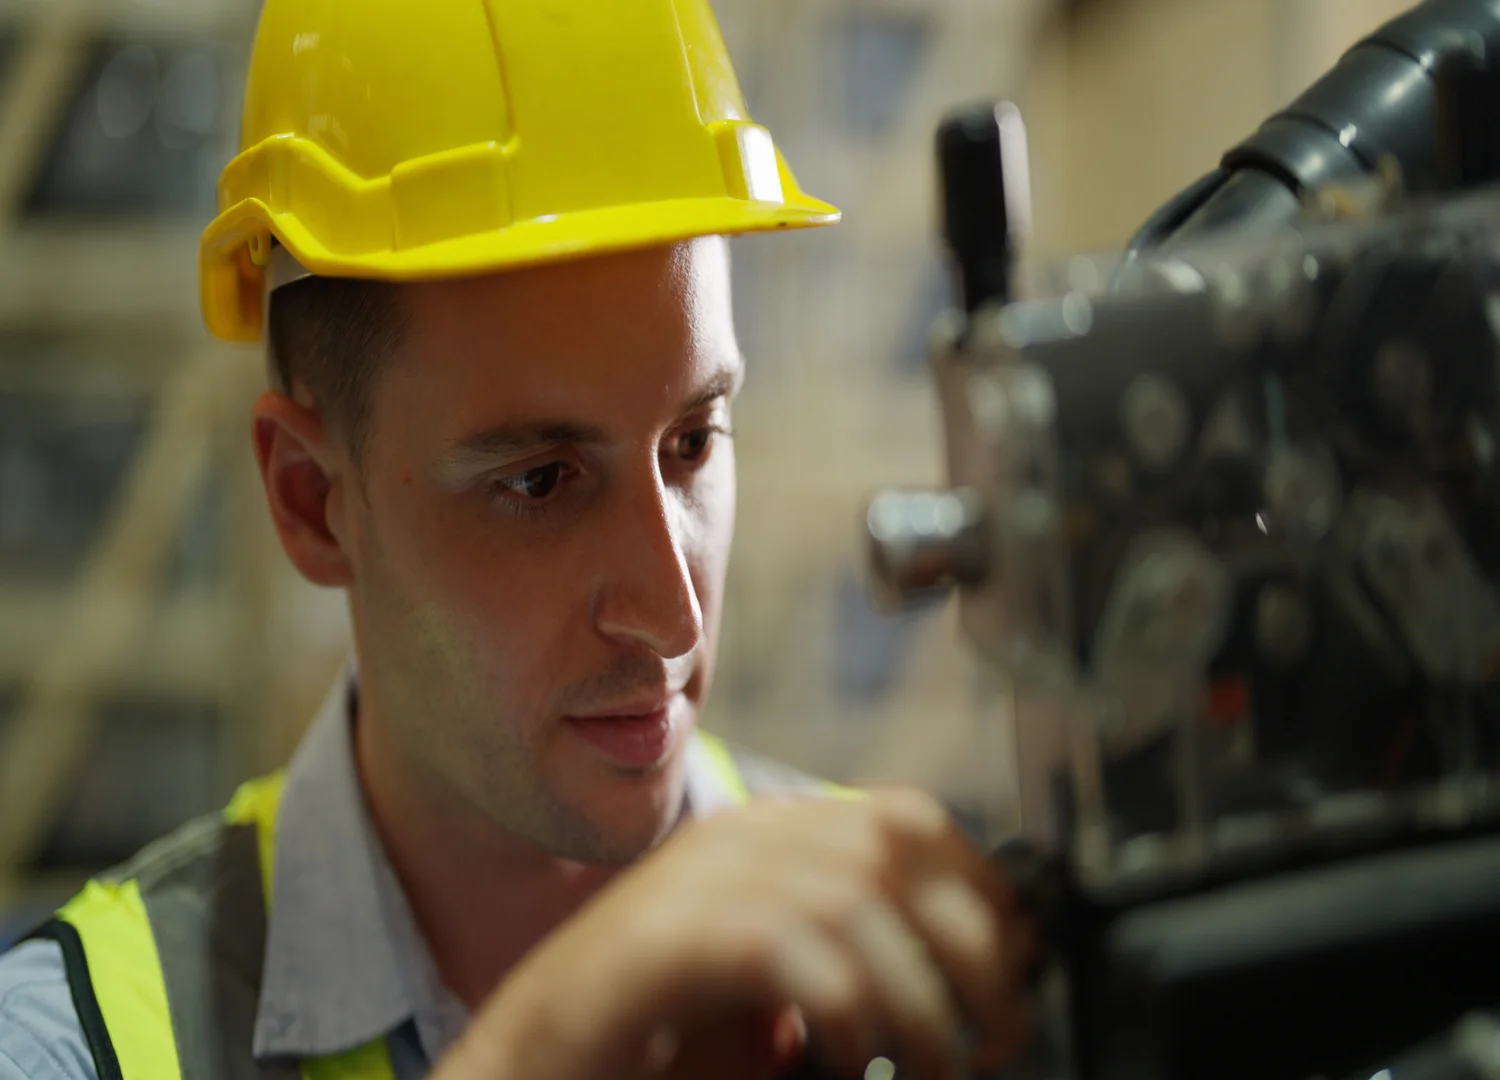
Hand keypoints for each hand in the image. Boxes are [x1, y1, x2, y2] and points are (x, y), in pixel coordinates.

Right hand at [435, 789, 1034, 1079]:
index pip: (908, 821)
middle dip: (971, 947)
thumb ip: (862, 960)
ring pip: (852, 898)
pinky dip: (843, 1005)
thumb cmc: (664, 1041)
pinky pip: (783, 944)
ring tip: (930, 1065)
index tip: (1020, 968)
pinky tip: (846, 1053)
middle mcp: (738, 840)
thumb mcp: (790, 989)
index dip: (982, 888)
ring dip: (918, 996)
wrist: (543, 1066)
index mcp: (771, 839)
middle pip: (894, 847)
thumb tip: (979, 977)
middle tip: (992, 1036)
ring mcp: (695, 881)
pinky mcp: (660, 941)